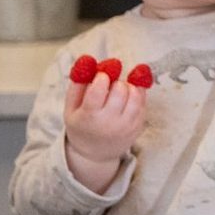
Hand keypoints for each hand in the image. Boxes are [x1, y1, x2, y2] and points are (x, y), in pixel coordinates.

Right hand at [63, 73, 146, 190]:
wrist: (95, 154)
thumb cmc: (82, 125)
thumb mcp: (71, 107)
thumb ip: (78, 83)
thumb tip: (88, 60)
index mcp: (89, 117)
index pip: (99, 89)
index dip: (102, 77)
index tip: (101, 76)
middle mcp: (110, 123)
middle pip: (120, 89)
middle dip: (115, 82)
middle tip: (109, 86)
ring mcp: (127, 126)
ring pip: (135, 94)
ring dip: (128, 86)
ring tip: (119, 91)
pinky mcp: (139, 126)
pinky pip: (143, 102)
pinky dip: (137, 94)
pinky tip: (127, 98)